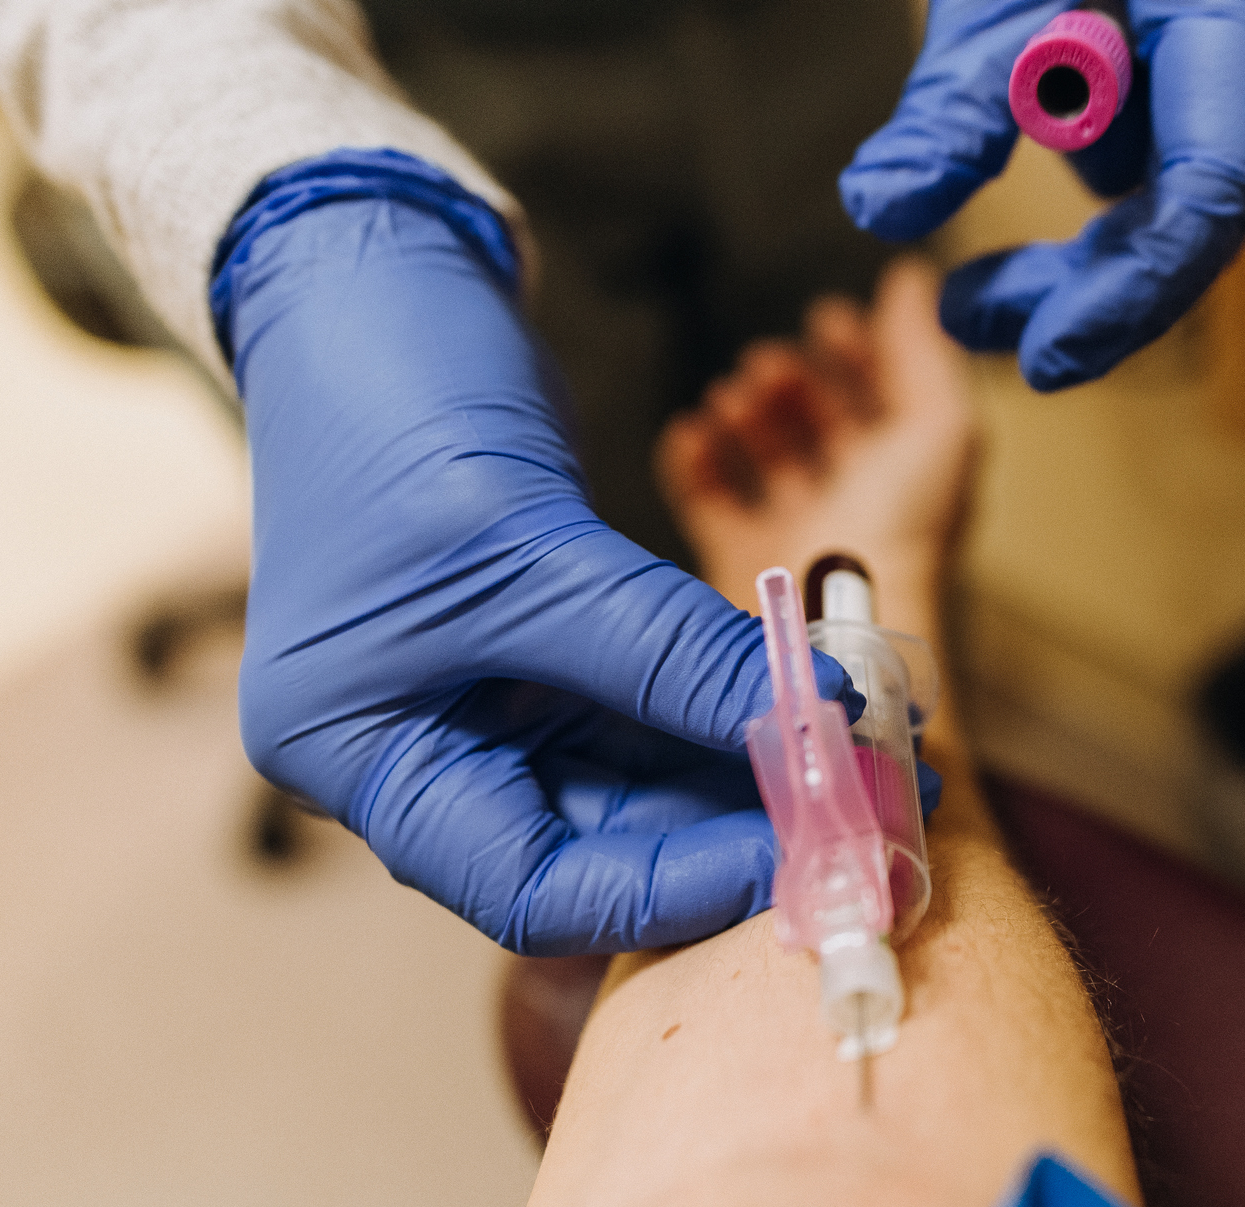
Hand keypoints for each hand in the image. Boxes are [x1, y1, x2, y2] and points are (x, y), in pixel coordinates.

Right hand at [215, 155, 858, 955]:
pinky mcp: (546, 650)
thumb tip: (818, 727)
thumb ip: (666, 653)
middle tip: (871, 809)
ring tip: (880, 755)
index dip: (672, 887)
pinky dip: (739, 704)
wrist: (367, 279)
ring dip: (761, 766)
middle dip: (740, 826)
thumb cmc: (386, 408)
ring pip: (648, 776)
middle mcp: (424, 750)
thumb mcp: (525, 550)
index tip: (798, 853)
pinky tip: (827, 699)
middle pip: (605, 842)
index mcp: (364, 758)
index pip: (532, 888)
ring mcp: (488, 700)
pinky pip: (659, 707)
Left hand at [838, 0, 1244, 391]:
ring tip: (964, 297)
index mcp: (1237, 34)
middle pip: (1180, 234)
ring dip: (1063, 263)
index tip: (1049, 354)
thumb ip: (958, 96)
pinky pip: (1129, 188)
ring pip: (1147, 215)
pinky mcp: (1183, 110)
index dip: (1130, 289)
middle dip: (1077, 301)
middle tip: (967, 329)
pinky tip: (998, 260)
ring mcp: (1223, 102)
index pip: (1206, 198)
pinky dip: (1065, 226)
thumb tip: (881, 208)